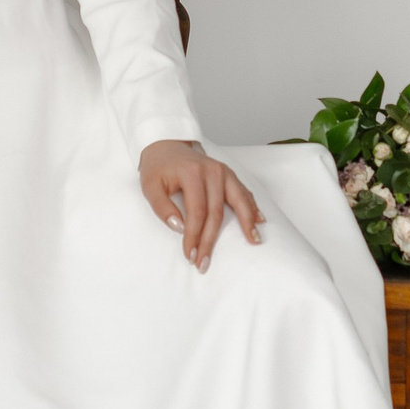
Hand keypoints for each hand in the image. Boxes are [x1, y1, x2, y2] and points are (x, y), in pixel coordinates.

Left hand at [138, 141, 263, 271]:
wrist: (166, 145)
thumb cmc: (158, 168)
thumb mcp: (150, 186)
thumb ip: (162, 208)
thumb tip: (179, 228)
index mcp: (192, 173)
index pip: (196, 211)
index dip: (194, 236)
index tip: (190, 256)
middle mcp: (212, 171)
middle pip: (216, 212)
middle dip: (210, 240)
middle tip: (205, 263)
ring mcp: (223, 171)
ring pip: (239, 200)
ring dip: (246, 222)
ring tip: (254, 240)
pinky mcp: (228, 174)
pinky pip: (243, 192)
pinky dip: (252, 206)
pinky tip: (259, 220)